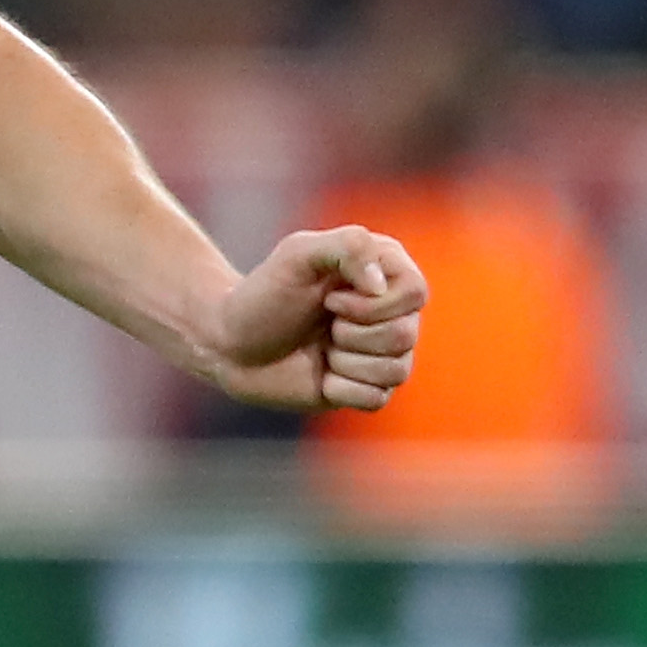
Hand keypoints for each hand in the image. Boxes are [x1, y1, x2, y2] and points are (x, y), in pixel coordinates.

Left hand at [205, 226, 425, 413]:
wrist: (230, 342)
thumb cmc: (264, 293)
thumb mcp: (298, 253)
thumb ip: (347, 247)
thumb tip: (380, 285)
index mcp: (385, 273)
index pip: (416, 292)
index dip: (373, 304)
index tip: (329, 299)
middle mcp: (392, 313)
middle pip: (406, 335)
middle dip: (353, 333)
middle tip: (323, 324)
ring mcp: (381, 353)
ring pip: (396, 371)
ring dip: (346, 362)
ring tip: (322, 349)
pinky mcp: (365, 388)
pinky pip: (377, 399)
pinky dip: (341, 388)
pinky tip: (322, 375)